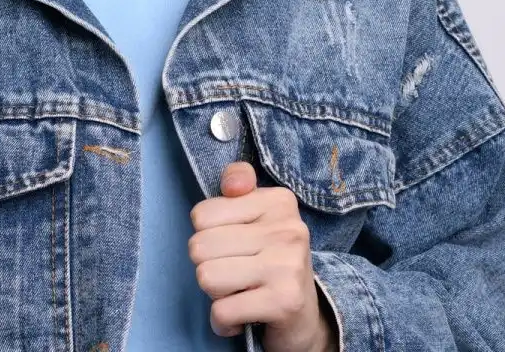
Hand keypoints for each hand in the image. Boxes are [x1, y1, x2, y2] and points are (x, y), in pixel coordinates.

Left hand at [188, 160, 338, 350]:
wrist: (305, 317)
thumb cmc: (269, 260)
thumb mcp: (254, 213)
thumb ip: (237, 182)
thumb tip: (232, 185)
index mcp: (278, 200)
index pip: (201, 215)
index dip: (207, 237)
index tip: (233, 247)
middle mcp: (287, 228)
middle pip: (199, 247)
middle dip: (208, 267)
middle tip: (234, 274)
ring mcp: (288, 264)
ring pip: (206, 277)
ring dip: (215, 295)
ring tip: (239, 293)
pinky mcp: (285, 302)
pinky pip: (222, 311)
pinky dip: (223, 323)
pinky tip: (242, 317)